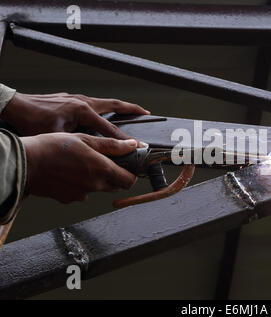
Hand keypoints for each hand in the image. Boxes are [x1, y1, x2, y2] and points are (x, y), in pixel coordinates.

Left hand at [0, 92, 149, 137]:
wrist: (15, 106)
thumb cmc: (32, 122)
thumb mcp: (58, 137)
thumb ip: (78, 143)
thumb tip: (93, 154)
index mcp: (82, 110)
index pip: (109, 128)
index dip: (124, 139)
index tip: (136, 145)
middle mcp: (83, 102)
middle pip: (114, 105)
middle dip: (132, 109)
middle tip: (145, 113)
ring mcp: (77, 99)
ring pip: (104, 103)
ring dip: (119, 107)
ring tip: (131, 112)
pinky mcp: (71, 100)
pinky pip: (94, 104)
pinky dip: (104, 108)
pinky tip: (104, 115)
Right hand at [21, 133, 137, 202]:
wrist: (25, 162)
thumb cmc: (53, 146)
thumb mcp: (85, 139)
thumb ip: (112, 145)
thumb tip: (133, 145)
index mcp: (102, 169)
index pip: (129, 181)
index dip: (132, 174)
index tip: (130, 166)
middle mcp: (94, 185)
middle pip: (116, 185)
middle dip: (116, 175)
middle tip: (106, 161)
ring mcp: (81, 194)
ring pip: (99, 188)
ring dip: (98, 179)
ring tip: (82, 163)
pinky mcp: (69, 199)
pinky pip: (82, 193)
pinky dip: (81, 184)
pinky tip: (70, 172)